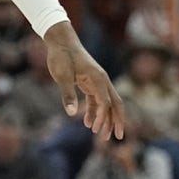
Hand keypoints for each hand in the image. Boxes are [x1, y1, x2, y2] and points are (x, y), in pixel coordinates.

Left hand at [43, 21, 124, 139]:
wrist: (60, 41)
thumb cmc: (61, 56)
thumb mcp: (62, 75)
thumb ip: (68, 94)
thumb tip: (71, 113)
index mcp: (98, 78)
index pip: (106, 102)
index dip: (103, 117)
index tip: (96, 129)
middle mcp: (101, 80)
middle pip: (115, 104)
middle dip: (116, 121)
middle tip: (118, 137)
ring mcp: (96, 81)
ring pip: (106, 103)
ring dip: (104, 118)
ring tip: (100, 135)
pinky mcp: (89, 82)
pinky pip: (96, 100)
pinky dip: (93, 111)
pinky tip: (87, 122)